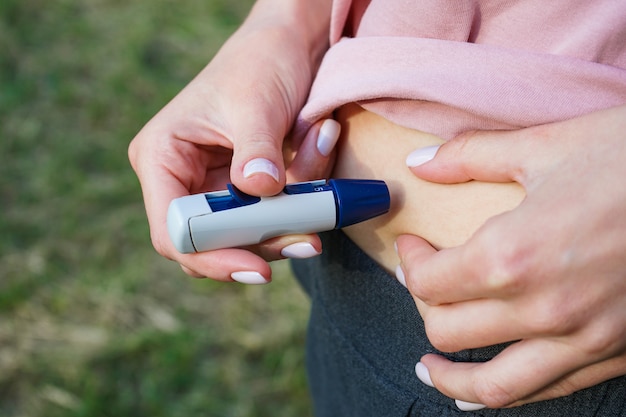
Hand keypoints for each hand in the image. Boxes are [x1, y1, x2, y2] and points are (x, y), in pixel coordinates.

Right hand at [128, 2, 335, 282]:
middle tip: (308, 241)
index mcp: (161, 157)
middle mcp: (182, 179)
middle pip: (212, 243)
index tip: (259, 268)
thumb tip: (259, 191)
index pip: (172, 230)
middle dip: (261, 244)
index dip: (210, 256)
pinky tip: (318, 152)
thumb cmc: (259, 62)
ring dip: (290, 219)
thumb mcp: (255, 102)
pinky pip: (274, 216)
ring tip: (322, 176)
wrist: (288, 47)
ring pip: (248, 235)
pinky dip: (302, 202)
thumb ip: (255, 149)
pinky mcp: (248, 190)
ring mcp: (217, 188)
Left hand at [397, 104, 625, 408]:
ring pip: (492, 386)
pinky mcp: (615, 354)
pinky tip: (485, 390)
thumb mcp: (545, 146)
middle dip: (424, 306)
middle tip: (425, 285)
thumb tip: (418, 163)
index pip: (428, 283)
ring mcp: (582, 340)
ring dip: (451, 378)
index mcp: (513, 255)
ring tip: (429, 368)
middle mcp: (542, 309)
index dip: (410, 264)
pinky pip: (546, 391)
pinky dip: (505, 396)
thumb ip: (469, 156)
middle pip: (448, 332)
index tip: (414, 247)